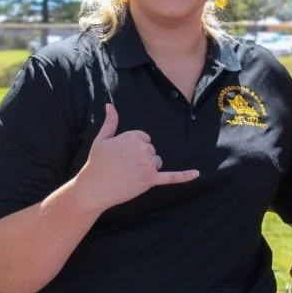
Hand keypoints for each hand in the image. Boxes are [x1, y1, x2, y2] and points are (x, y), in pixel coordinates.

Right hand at [76, 104, 198, 211]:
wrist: (94, 188)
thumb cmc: (96, 163)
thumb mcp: (102, 139)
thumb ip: (110, 121)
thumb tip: (110, 105)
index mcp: (134, 136)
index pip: (144, 138)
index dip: (133, 147)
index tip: (121, 154)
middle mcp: (144, 149)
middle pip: (150, 149)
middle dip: (140, 157)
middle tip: (122, 165)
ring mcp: (148, 165)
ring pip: (156, 161)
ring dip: (147, 167)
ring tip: (129, 174)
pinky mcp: (150, 180)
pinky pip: (171, 177)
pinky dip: (184, 176)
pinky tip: (197, 173)